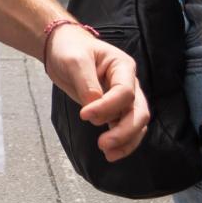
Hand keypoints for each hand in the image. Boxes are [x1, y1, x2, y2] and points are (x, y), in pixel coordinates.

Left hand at [45, 25, 149, 160]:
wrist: (63, 48)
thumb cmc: (70, 49)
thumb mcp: (74, 60)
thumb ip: (86, 82)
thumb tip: (93, 105)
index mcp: (122, 66)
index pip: (125, 92)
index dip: (107, 107)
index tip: (84, 115)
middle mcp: (129, 83)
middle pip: (139, 112)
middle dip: (125, 131)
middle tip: (103, 144)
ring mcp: (124, 98)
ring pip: (137, 124)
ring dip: (126, 141)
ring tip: (108, 153)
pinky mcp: (115, 109)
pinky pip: (125, 128)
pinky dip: (122, 142)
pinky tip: (111, 153)